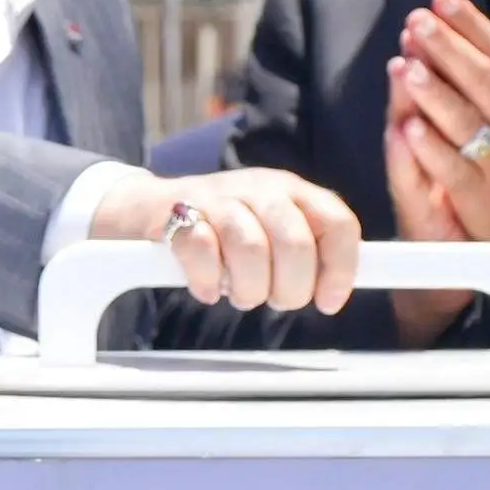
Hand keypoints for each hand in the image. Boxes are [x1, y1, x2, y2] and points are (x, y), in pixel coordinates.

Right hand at [88, 167, 360, 312]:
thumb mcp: (270, 229)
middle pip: (295, 241)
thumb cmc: (222, 230)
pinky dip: (207, 281)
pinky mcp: (177, 212)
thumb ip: (305, 251)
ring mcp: (218, 197)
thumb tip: (335, 291)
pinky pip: (202, 251)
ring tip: (239, 296)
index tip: (329, 301)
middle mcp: (260, 188)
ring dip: (248, 288)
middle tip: (276, 301)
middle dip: (290, 287)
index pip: (337, 223)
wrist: (149, 207)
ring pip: (251, 248)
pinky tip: (207, 289)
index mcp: (292, 191)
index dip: (340, 268)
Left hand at [384, 0, 489, 348]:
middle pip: (482, 82)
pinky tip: (406, 126)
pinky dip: (431, 150)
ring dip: (435, 95)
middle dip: (449, 50)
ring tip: (406, 66)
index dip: (472, 24)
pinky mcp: (479, 199)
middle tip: (417, 22)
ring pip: (467, 124)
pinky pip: (454, 172)